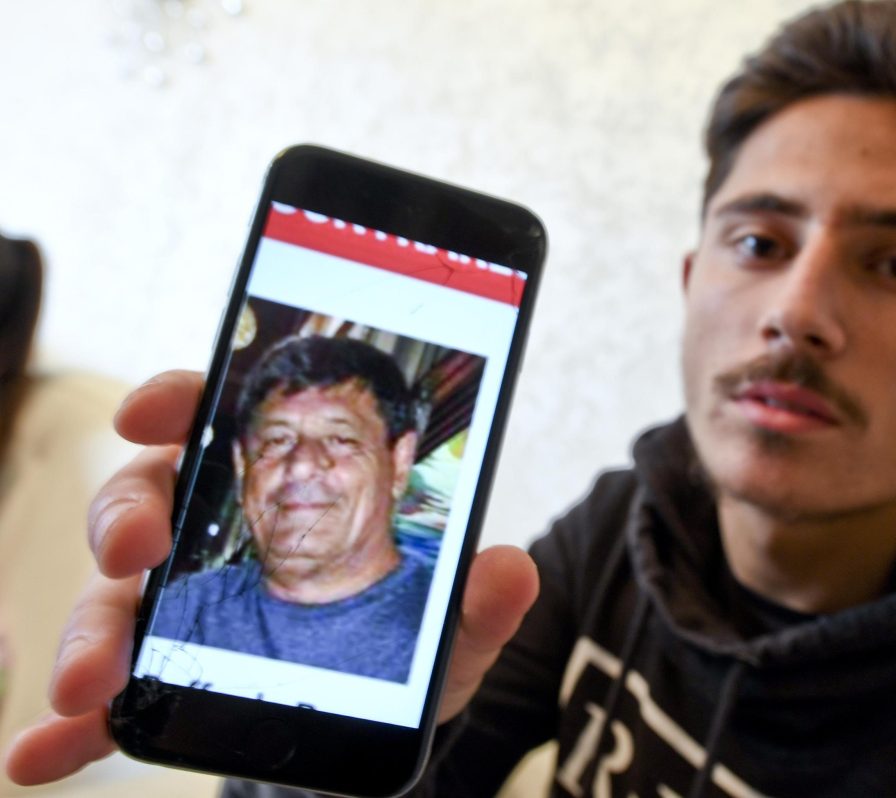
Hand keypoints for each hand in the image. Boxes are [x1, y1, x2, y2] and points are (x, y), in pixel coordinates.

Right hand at [4, 371, 538, 785]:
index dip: (180, 400)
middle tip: (137, 549)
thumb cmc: (404, 643)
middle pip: (147, 497)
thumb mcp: (449, 621)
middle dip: (128, 515)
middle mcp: (211, 535)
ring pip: (111, 594)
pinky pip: (104, 696)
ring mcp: (176, 607)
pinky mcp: (157, 678)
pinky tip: (44, 749)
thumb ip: (477, 598)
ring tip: (90, 682)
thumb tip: (513, 570)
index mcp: (274, 485)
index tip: (154, 409)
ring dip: (89, 629)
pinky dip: (69, 722)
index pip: (215, 419)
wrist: (378, 714)